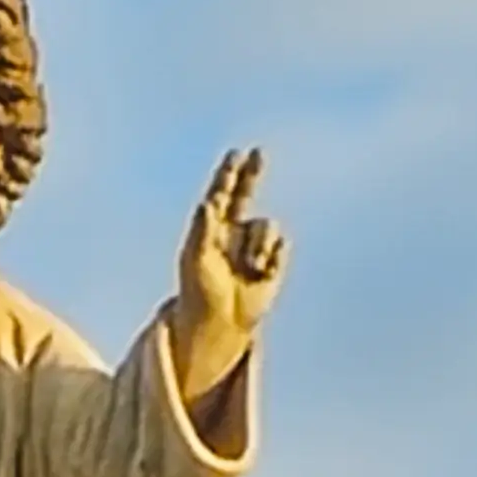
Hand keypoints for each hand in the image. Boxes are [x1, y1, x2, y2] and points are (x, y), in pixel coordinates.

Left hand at [165, 147, 285, 396]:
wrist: (219, 323)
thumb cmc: (199, 293)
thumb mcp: (196, 260)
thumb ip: (202, 230)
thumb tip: (207, 203)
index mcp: (211, 229)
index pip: (221, 194)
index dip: (228, 174)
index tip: (235, 154)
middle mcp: (233, 232)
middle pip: (246, 194)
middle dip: (252, 174)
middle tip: (258, 153)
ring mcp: (253, 246)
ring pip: (267, 226)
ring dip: (261, 244)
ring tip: (251, 266)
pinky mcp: (272, 261)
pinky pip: (281, 245)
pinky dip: (273, 257)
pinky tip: (261, 274)